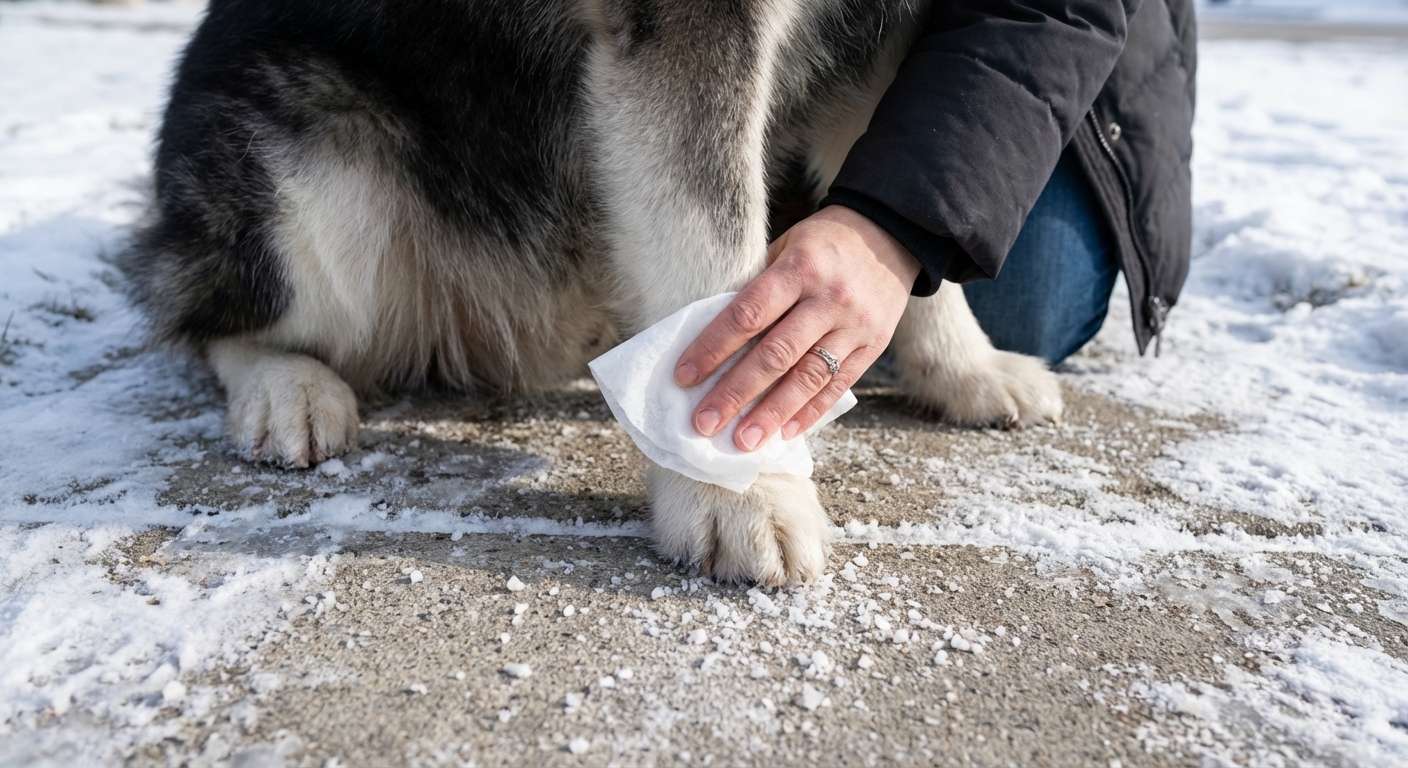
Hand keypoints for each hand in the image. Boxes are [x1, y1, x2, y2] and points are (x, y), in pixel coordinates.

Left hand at [674, 205, 921, 450]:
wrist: (892, 234)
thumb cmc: (824, 242)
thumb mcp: (788, 246)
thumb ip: (759, 287)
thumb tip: (718, 337)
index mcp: (799, 269)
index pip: (748, 314)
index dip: (713, 347)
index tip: (684, 376)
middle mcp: (828, 299)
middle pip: (775, 354)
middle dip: (736, 392)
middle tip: (704, 423)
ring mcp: (854, 326)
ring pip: (808, 377)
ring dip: (772, 413)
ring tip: (743, 441)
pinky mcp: (873, 346)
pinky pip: (838, 385)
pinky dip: (810, 412)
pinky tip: (784, 433)